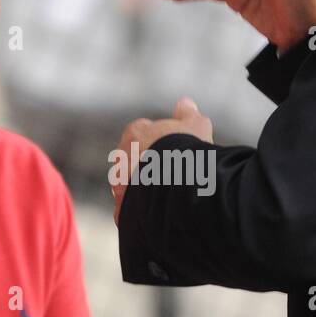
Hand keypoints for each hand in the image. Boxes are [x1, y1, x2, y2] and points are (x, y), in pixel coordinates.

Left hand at [112, 97, 213, 224]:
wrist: (177, 185)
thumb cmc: (188, 150)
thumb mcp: (196, 127)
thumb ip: (188, 114)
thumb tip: (185, 103)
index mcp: (135, 132)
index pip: (143, 132)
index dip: (161, 141)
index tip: (176, 150)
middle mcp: (121, 156)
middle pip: (134, 159)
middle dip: (150, 166)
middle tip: (173, 174)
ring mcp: (119, 184)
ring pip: (130, 185)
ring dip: (144, 189)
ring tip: (169, 196)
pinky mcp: (122, 209)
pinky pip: (130, 210)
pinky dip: (142, 211)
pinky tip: (159, 214)